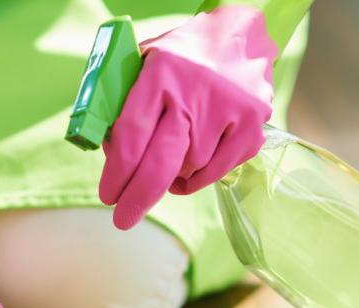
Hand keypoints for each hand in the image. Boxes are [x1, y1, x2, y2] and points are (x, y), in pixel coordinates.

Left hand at [99, 6, 276, 229]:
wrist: (242, 37)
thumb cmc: (182, 58)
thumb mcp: (146, 62)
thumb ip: (123, 99)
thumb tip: (106, 151)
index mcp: (162, 72)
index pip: (133, 133)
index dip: (118, 171)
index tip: (108, 195)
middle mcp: (196, 91)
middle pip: (161, 162)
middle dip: (138, 197)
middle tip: (123, 219)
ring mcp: (229, 111)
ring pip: (187, 171)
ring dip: (172, 177)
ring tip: (168, 162)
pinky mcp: (252, 128)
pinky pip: (215, 173)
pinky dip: (197, 179)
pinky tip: (188, 171)